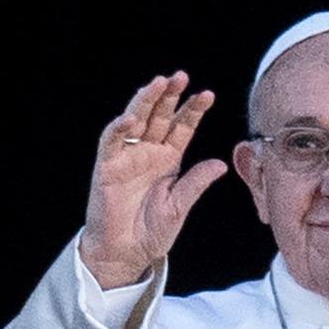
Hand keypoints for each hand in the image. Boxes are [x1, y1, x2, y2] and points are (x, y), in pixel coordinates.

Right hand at [80, 71, 226, 288]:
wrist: (126, 252)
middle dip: (170, 96)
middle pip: (160, 116)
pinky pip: (112, 141)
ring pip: (137, 120)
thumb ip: (196, 183)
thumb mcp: (179, 206)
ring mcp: (128, 156)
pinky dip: (120, 128)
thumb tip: (221, 163)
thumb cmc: (152, 231)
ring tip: (159, 83)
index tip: (208, 94)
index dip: (193, 110)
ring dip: (146, 101)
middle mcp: (149, 152)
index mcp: (169, 159)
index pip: (183, 127)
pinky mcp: (107, 166)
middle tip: (182, 76)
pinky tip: (131, 117)